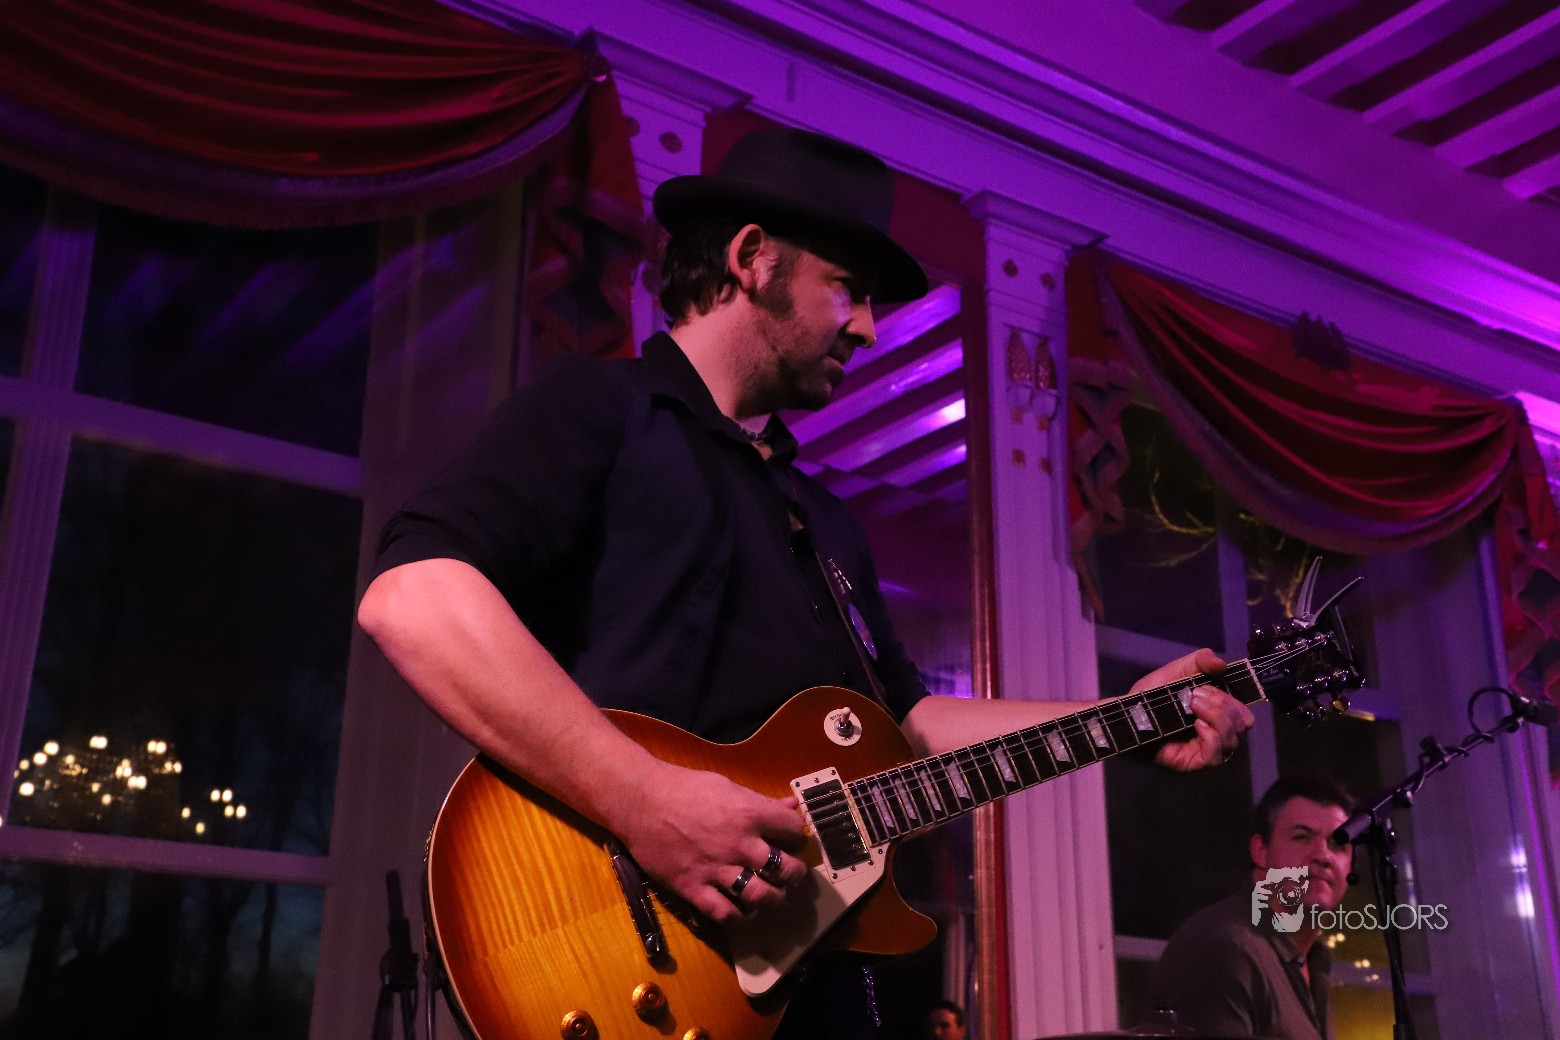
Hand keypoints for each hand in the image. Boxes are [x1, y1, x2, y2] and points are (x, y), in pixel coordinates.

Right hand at [611, 763, 808, 923]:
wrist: (640, 801)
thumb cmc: (684, 788)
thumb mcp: (727, 786)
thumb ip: (761, 801)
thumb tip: (792, 804)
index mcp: (749, 814)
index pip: (793, 829)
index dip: (796, 834)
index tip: (791, 837)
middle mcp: (739, 845)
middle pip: (785, 869)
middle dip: (795, 873)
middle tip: (791, 873)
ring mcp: (717, 869)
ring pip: (761, 896)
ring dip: (773, 898)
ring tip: (772, 894)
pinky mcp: (694, 887)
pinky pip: (725, 913)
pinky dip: (739, 916)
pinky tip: (742, 909)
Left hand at [1134, 648, 1255, 771]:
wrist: (1126, 714)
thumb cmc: (1151, 697)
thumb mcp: (1177, 672)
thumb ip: (1200, 661)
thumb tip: (1221, 664)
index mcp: (1217, 715)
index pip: (1244, 714)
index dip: (1234, 701)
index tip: (1207, 687)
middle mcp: (1216, 734)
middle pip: (1241, 725)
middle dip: (1223, 706)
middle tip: (1196, 696)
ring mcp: (1205, 750)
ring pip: (1232, 740)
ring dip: (1217, 717)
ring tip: (1193, 704)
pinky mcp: (1193, 763)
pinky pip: (1216, 756)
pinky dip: (1211, 738)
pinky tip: (1196, 725)